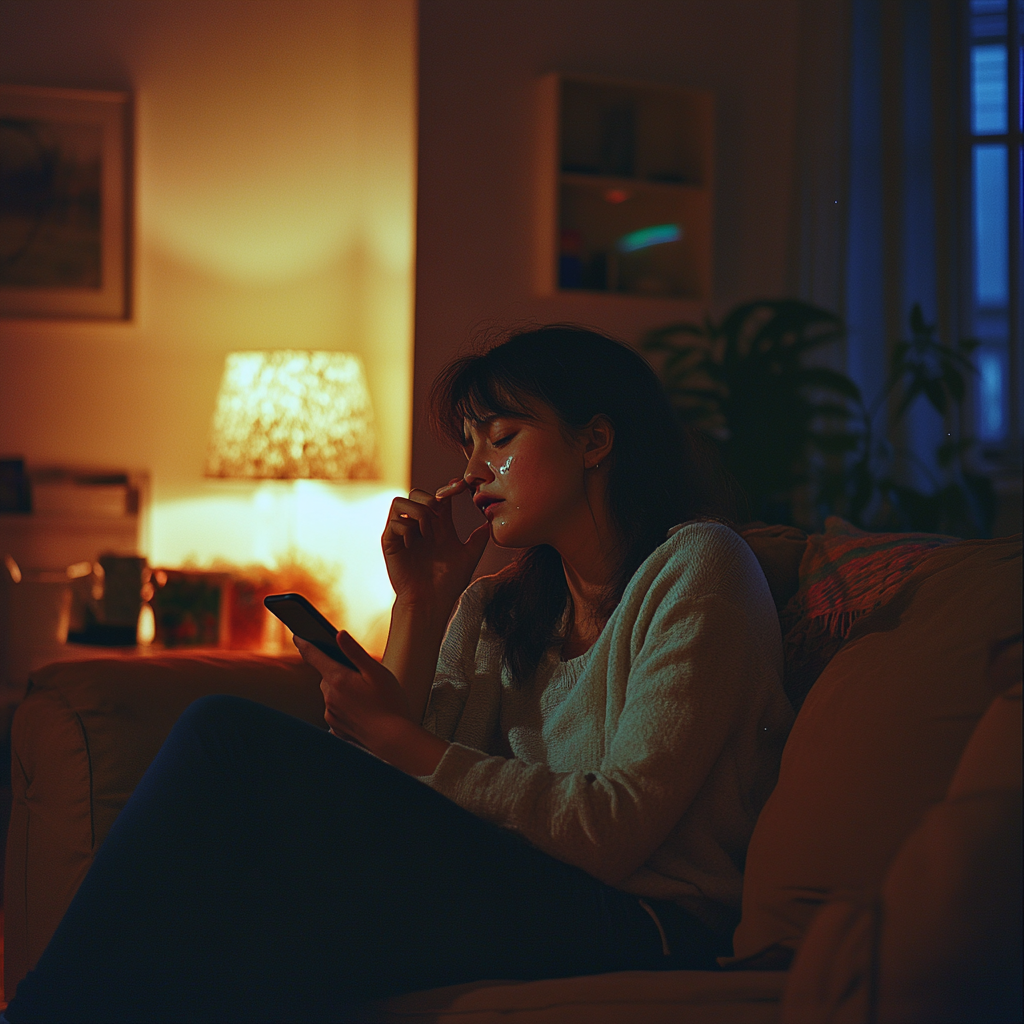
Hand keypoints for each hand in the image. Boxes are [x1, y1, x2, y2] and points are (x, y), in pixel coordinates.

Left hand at [294, 631, 447, 774]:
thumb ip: (355, 652)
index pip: (313, 656)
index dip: (304, 643)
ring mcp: (331, 714)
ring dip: (343, 690)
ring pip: (331, 693)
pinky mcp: (336, 728)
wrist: (394, 740)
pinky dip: (346, 706)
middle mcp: (329, 697)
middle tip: (363, 677)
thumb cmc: (390, 703)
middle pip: (327, 675)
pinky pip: (336, 710)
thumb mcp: (376, 672)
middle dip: (339, 671)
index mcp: (337, 679)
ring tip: (368, 697)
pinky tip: (364, 710)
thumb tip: (339, 634)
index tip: (297, 635)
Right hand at [382, 479, 489, 614]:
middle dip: (430, 498)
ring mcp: (403, 533)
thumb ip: (479, 539)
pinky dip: (405, 527)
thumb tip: (491, 522)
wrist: (430, 602)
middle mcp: (419, 525)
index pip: (440, 496)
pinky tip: (413, 543)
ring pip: (401, 501)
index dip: (450, 487)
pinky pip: (394, 521)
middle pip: (418, 493)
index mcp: (438, 526)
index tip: (462, 486)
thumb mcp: (469, 557)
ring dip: (418, 512)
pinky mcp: (390, 542)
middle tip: (440, 514)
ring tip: (427, 532)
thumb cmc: (448, 583)